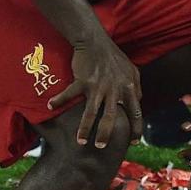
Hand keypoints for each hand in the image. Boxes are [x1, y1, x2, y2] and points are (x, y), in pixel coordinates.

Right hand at [48, 33, 142, 147]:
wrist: (96, 42)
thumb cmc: (114, 58)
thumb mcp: (132, 71)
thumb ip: (136, 87)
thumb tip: (139, 100)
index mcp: (129, 88)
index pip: (136, 112)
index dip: (136, 128)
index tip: (134, 142)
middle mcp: (115, 89)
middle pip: (112, 117)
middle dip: (105, 134)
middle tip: (101, 147)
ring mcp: (99, 86)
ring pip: (91, 112)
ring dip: (84, 128)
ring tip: (80, 141)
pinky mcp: (83, 81)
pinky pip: (69, 94)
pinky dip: (59, 100)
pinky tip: (51, 106)